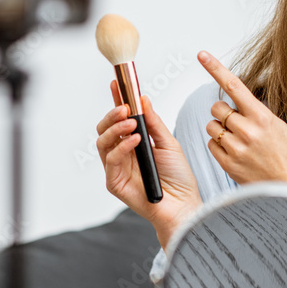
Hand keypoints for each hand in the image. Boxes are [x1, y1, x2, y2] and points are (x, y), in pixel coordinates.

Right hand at [96, 81, 200, 248]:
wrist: (184, 204)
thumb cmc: (178, 177)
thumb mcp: (169, 143)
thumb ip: (154, 122)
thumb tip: (142, 98)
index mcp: (134, 143)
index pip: (120, 119)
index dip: (116, 100)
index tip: (116, 83)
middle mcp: (122, 154)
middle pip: (105, 129)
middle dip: (112, 114)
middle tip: (124, 107)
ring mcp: (116, 168)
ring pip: (102, 142)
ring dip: (116, 129)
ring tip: (131, 124)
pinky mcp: (114, 182)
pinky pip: (110, 160)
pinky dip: (122, 147)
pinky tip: (135, 140)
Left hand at [198, 50, 286, 187]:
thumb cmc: (286, 156)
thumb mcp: (278, 127)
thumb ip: (256, 113)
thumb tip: (236, 102)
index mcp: (262, 117)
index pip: (234, 85)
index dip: (215, 68)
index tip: (202, 55)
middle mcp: (248, 131)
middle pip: (217, 108)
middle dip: (222, 112)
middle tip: (235, 122)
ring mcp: (236, 148)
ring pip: (211, 126)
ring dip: (219, 129)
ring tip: (237, 140)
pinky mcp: (227, 163)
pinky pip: (211, 144)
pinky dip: (219, 145)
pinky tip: (234, 152)